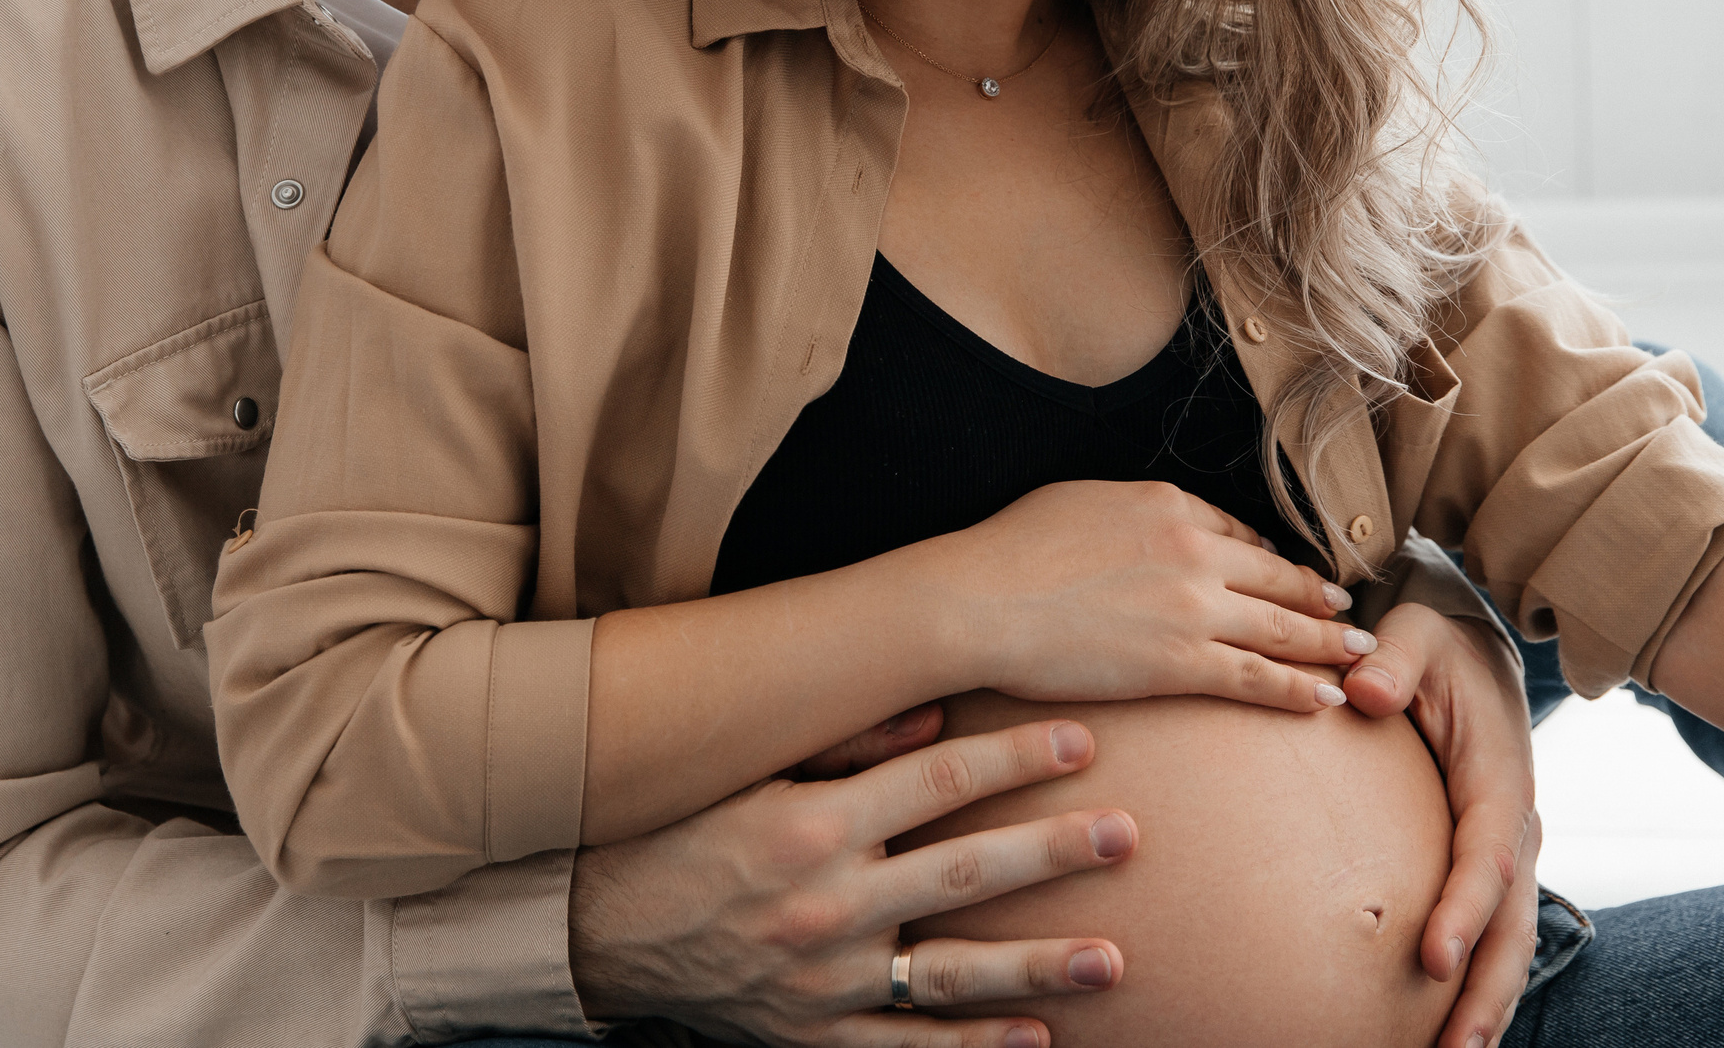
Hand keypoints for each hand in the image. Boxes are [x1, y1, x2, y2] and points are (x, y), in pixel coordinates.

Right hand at [570, 718, 1134, 1047]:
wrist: (593, 929)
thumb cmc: (676, 830)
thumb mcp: (746, 771)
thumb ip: (843, 742)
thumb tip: (936, 709)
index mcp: (811, 825)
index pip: (936, 783)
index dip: (1014, 758)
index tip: (1085, 738)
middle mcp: (824, 904)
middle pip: (963, 874)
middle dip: (1052, 851)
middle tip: (1129, 834)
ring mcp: (823, 982)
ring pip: (949, 975)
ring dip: (1038, 968)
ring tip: (1113, 961)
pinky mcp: (813, 1038)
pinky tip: (1036, 1043)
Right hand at [924, 480, 1368, 713]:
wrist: (979, 600)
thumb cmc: (1007, 552)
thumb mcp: (1076, 502)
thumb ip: (1125, 515)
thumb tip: (1138, 527)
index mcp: (1167, 504)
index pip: (1239, 534)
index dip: (1271, 560)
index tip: (1290, 576)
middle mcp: (1193, 549)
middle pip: (1277, 577)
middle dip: (1320, 598)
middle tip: (1351, 614)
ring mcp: (1192, 606)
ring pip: (1282, 626)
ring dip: (1329, 643)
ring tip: (1361, 655)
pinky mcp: (1180, 662)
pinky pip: (1257, 676)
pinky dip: (1299, 688)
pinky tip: (1325, 697)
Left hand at [1345, 603, 1542, 1047]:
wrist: (1466, 640)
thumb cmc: (1432, 637)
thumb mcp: (1413, 629)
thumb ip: (1392, 657)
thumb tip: (1366, 692)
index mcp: (1498, 774)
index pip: (1486, 853)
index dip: (1465, 910)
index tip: (1434, 959)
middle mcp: (1514, 821)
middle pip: (1511, 920)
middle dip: (1487, 988)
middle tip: (1454, 1047)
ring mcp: (1506, 846)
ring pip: (1508, 938)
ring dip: (1487, 1001)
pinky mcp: (1487, 859)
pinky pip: (1490, 926)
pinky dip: (1477, 980)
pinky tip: (1448, 1027)